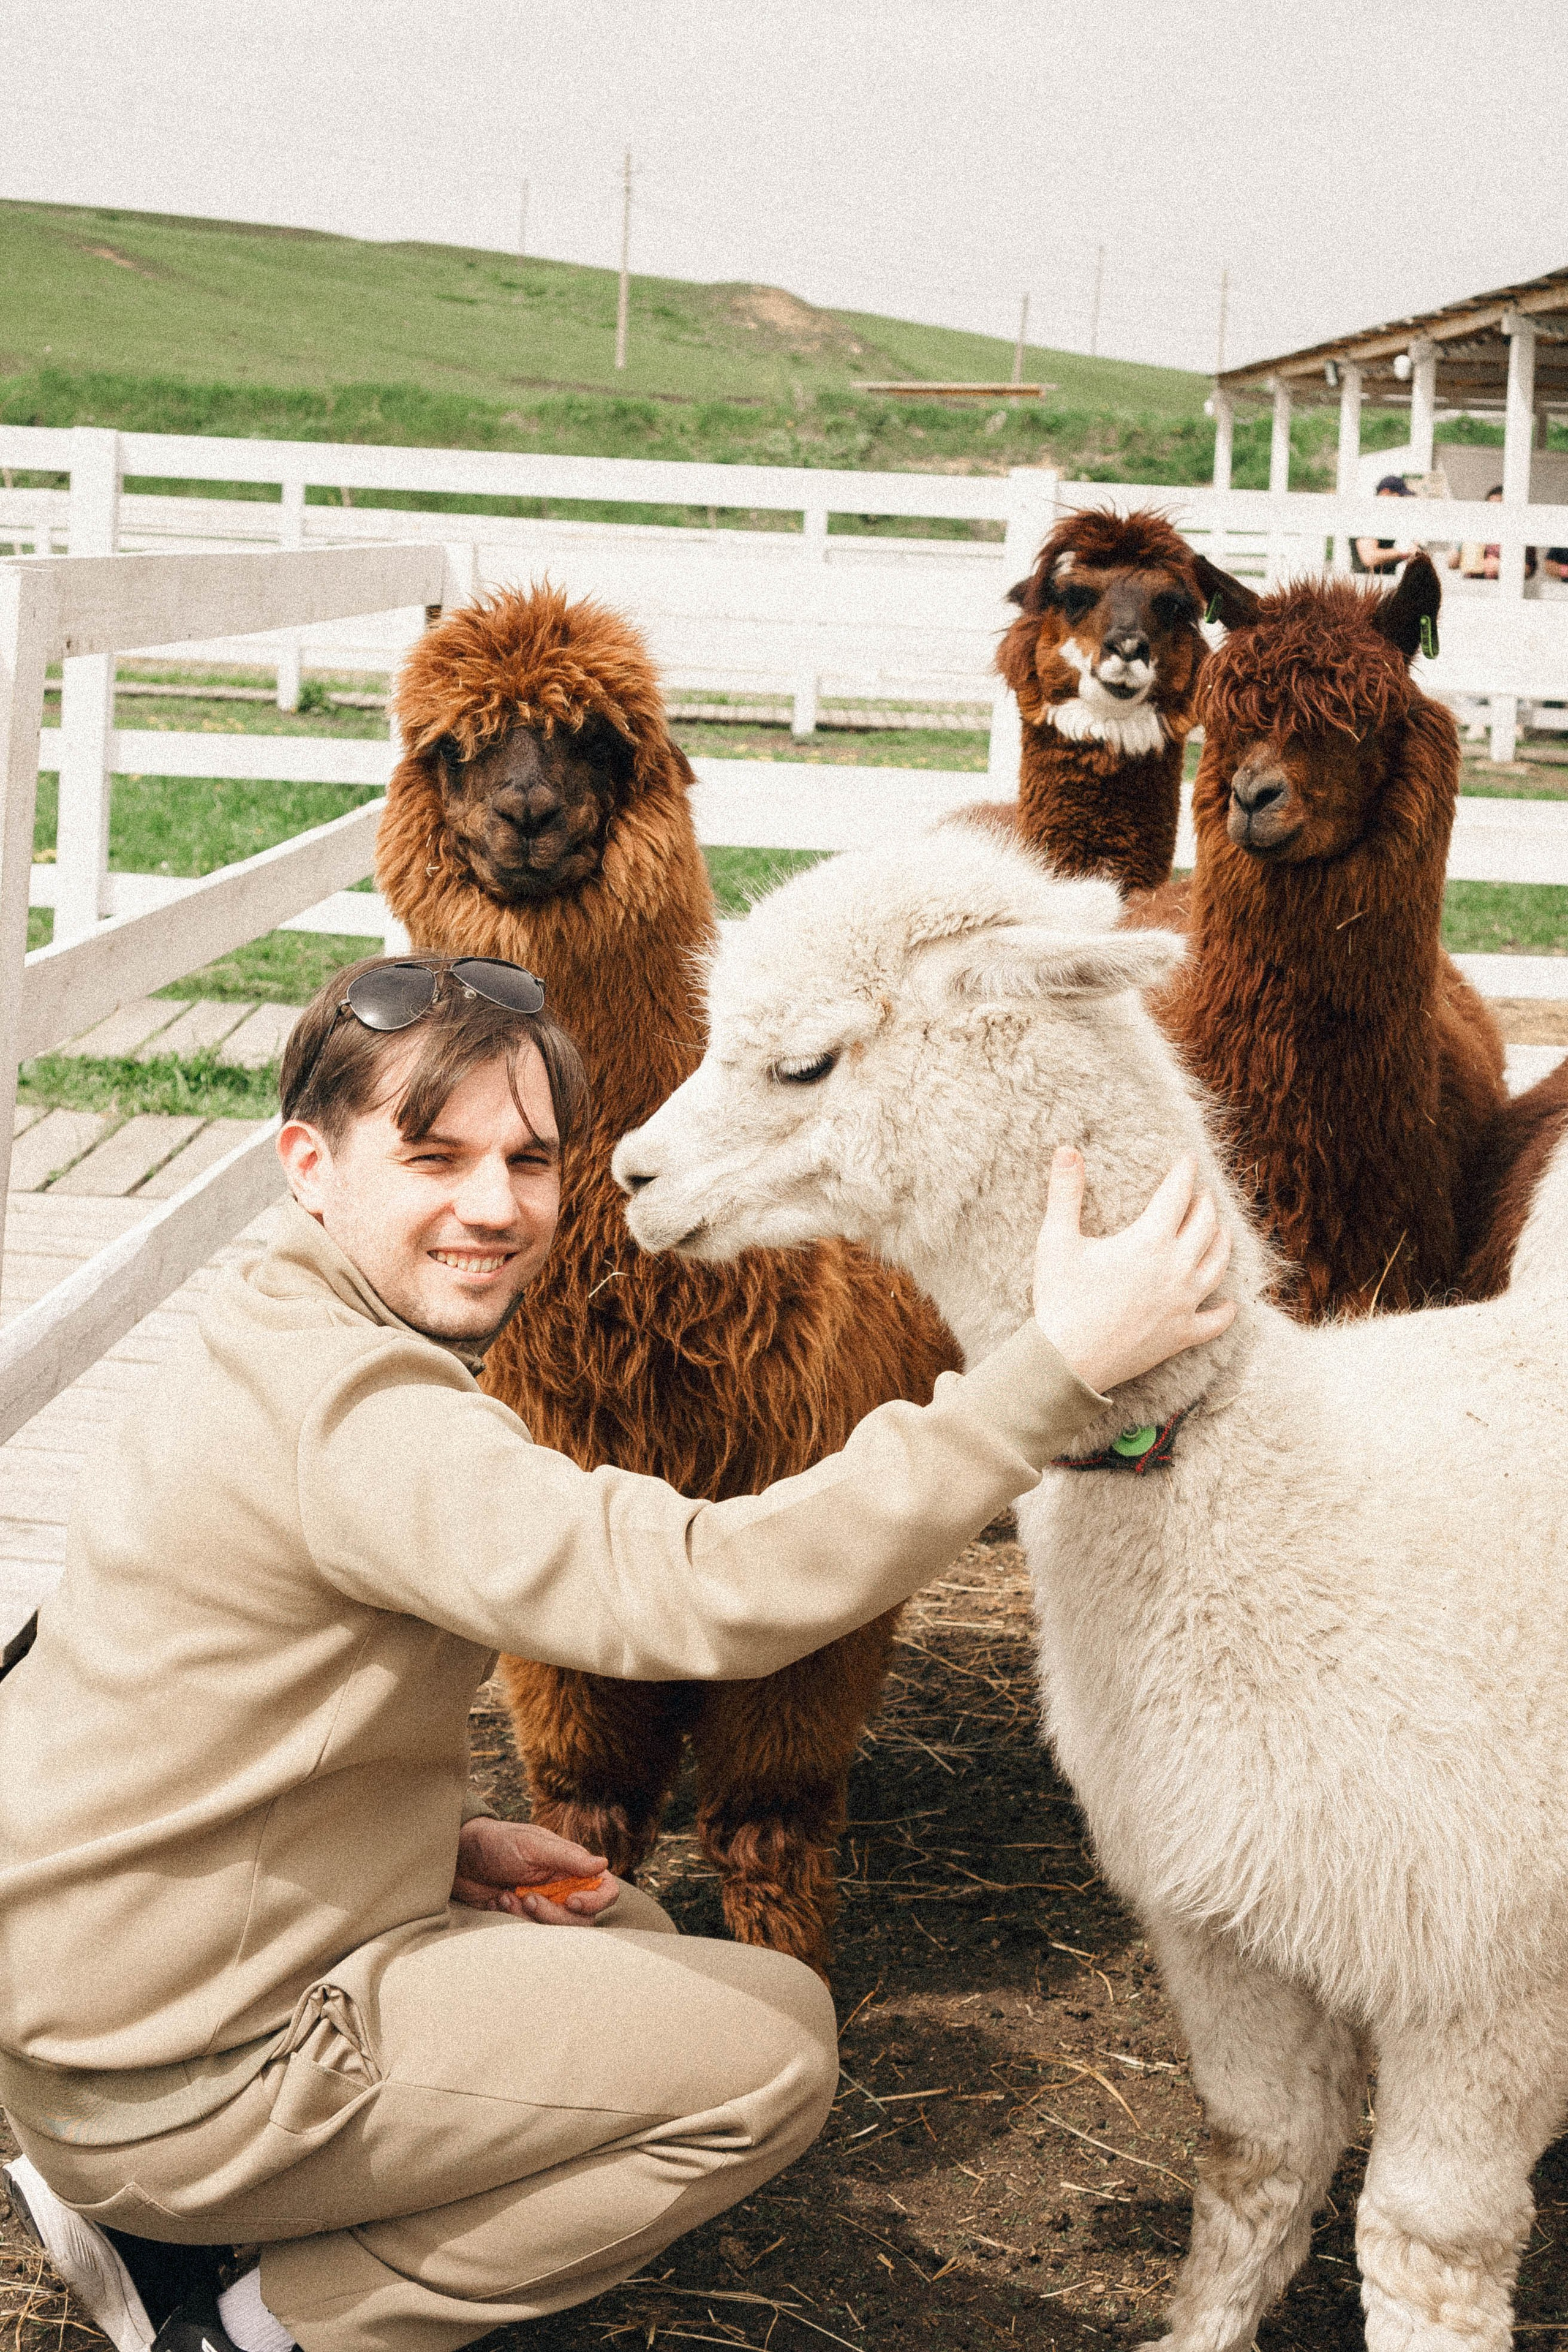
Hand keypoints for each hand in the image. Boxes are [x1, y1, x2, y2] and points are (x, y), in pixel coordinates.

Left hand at [453, 1815, 619, 1925]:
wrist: (459, 1857)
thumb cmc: (497, 1842)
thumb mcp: (531, 1845)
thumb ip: (567, 1857)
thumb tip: (603, 1864)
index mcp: (572, 1866)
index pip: (605, 1889)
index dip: (597, 1901)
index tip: (572, 1902)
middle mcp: (564, 1888)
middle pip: (583, 1919)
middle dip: (555, 1915)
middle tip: (528, 1898)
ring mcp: (545, 1905)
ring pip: (558, 1931)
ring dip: (532, 1918)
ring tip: (508, 1896)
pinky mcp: (524, 1919)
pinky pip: (532, 1934)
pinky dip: (515, 1920)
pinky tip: (499, 1900)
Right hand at [1032, 1149, 1235, 1393]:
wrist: (1067, 1360)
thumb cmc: (1060, 1299)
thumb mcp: (1056, 1240)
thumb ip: (1065, 1192)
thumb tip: (1066, 1149)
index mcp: (1149, 1240)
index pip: (1177, 1194)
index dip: (1184, 1172)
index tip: (1188, 1160)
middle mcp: (1176, 1268)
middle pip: (1205, 1224)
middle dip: (1205, 1203)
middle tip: (1200, 1192)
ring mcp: (1183, 1303)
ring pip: (1217, 1264)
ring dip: (1221, 1242)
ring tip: (1219, 1230)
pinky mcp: (1181, 1335)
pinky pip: (1215, 1321)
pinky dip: (1226, 1310)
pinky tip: (1230, 1303)